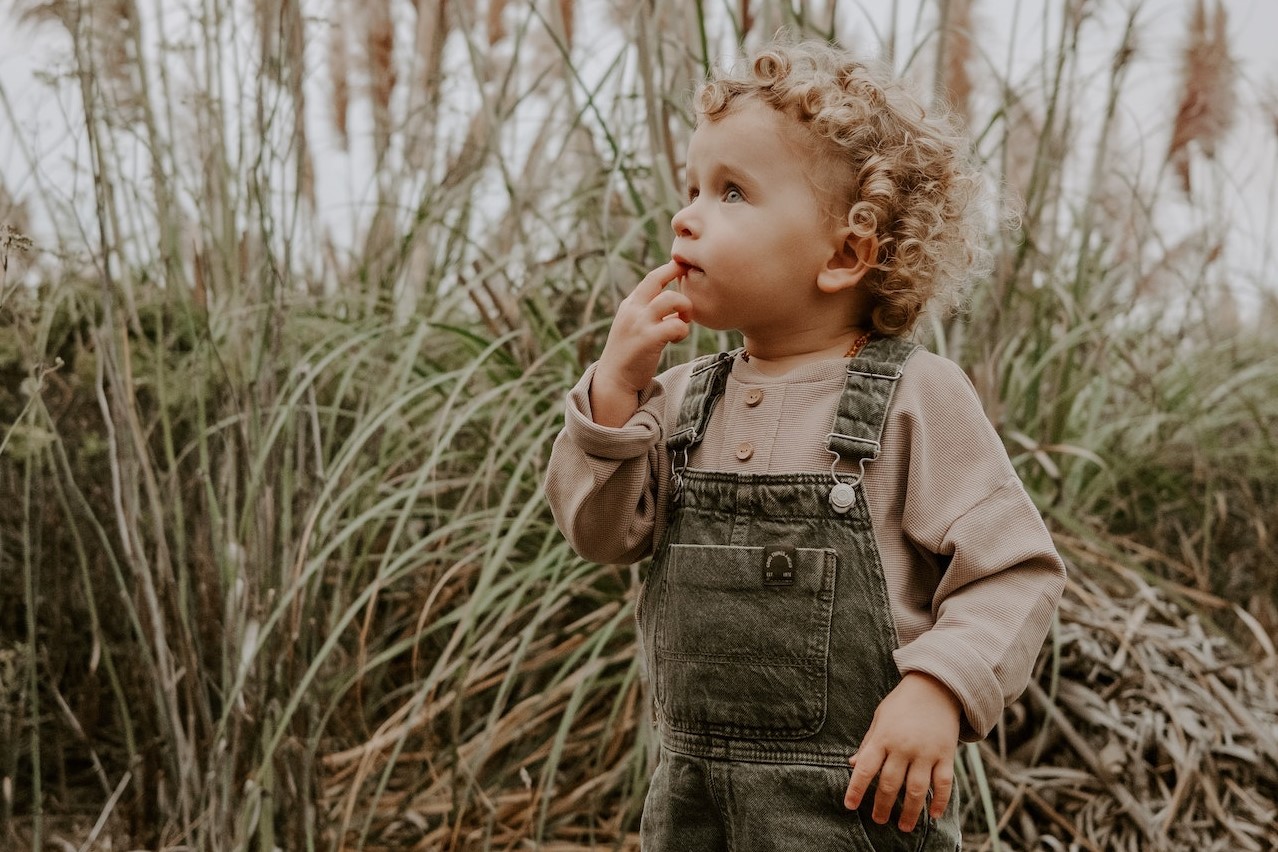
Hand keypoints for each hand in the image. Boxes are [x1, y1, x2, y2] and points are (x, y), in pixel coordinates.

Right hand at [590, 260, 692, 426]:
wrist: (614, 380)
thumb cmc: (629, 354)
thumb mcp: (634, 326)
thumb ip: (649, 312)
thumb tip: (676, 303)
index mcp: (630, 304)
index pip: (651, 278)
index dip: (669, 268)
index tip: (682, 267)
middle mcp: (633, 309)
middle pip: (656, 279)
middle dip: (676, 273)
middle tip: (689, 283)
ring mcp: (639, 323)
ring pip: (671, 299)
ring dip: (685, 307)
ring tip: (684, 320)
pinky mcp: (648, 340)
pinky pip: (676, 325)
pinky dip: (683, 330)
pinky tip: (677, 339)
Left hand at [844, 672, 960, 832]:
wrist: (936, 686)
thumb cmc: (902, 703)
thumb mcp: (880, 718)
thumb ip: (868, 743)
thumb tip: (852, 765)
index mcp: (883, 738)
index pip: (865, 768)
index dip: (856, 789)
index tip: (850, 806)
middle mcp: (903, 747)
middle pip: (890, 784)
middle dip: (883, 806)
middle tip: (879, 820)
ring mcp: (926, 752)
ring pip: (917, 790)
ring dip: (910, 812)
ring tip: (904, 826)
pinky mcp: (946, 755)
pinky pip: (944, 784)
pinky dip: (939, 802)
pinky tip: (933, 815)